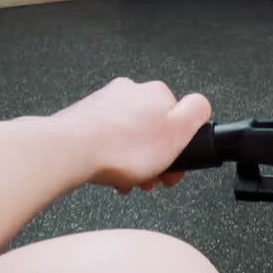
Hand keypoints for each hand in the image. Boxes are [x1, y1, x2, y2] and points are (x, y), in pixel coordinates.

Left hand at [52, 78, 211, 193]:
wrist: (70, 151)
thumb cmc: (122, 147)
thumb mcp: (178, 132)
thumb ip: (198, 111)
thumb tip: (202, 104)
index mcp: (156, 93)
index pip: (178, 120)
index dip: (178, 149)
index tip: (172, 168)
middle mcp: (130, 91)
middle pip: (152, 129)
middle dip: (154, 157)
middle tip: (151, 179)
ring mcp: (105, 103)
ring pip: (129, 136)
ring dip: (132, 160)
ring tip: (127, 181)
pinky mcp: (85, 116)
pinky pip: (106, 138)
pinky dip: (111, 156)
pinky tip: (109, 173)